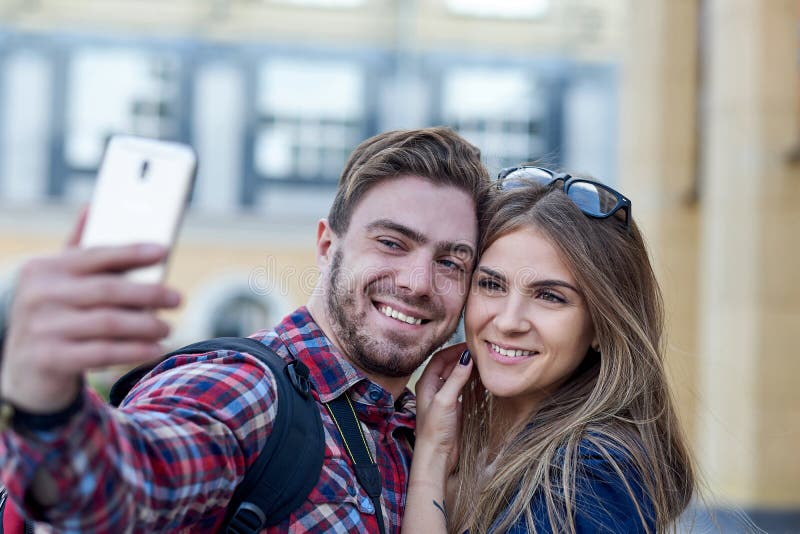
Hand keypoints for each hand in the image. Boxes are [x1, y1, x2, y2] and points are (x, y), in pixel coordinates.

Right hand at [0, 210, 181, 412]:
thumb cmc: (54, 316)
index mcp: (45, 269)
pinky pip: (102, 352)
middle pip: (107, 290)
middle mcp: (39, 295)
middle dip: (149, 293)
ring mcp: (42, 328)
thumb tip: (94, 207)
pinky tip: (155, 349)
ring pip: (108, 323)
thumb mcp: (59, 283)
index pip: (95, 255)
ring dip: (146, 325)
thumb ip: (78, 250)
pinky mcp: (50, 359)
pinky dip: (134, 351)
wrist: (24, 370)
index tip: (163, 251)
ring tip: (168, 327)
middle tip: (178, 298)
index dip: (131, 252)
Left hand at [414, 342, 472, 474]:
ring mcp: (445, 398)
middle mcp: (434, 388)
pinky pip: (464, 389)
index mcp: (426, 383)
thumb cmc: (435, 430)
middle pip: (449, 366)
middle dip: (463, 358)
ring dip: (469, 369)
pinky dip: (472, 382)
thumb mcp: (445, 401)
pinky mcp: (455, 408)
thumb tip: (467, 357)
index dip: (454, 349)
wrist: (438, 457)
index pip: (440, 358)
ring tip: (483, 363)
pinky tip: (482, 380)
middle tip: (480, 352)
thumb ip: (456, 378)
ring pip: (457, 377)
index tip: (471, 344)